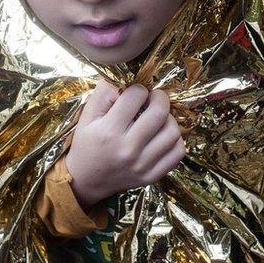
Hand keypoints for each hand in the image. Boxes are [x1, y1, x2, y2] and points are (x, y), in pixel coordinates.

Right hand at [65, 79, 185, 209]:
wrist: (86, 181)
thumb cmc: (86, 144)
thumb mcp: (86, 116)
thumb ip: (102, 94)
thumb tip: (124, 81)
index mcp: (109, 131)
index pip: (135, 96)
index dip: (137, 89)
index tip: (134, 94)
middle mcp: (128, 149)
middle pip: (159, 113)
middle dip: (160, 98)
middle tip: (153, 98)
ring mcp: (142, 165)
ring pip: (173, 132)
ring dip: (168, 119)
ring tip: (158, 118)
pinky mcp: (152, 176)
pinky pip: (177, 153)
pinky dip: (175, 140)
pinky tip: (163, 135)